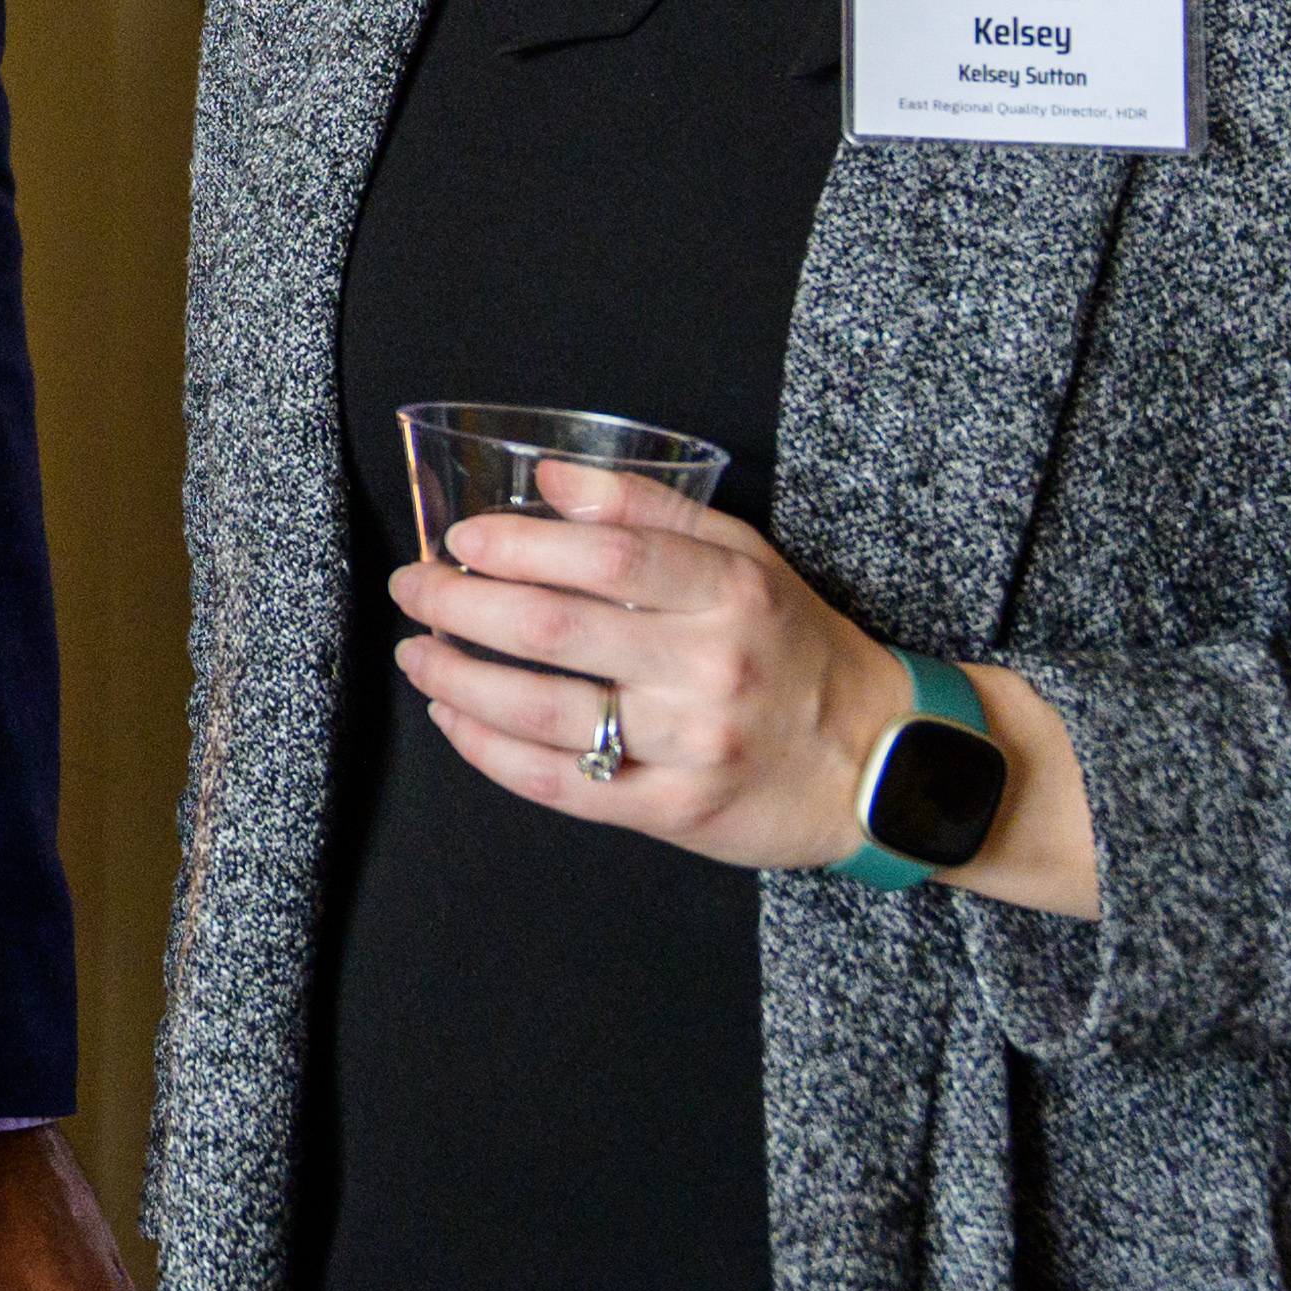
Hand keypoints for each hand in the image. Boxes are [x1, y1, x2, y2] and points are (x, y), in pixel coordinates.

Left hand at [391, 461, 893, 867]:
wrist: (877, 761)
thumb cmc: (795, 645)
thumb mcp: (746, 557)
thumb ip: (648, 510)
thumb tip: (549, 477)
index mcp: (730, 592)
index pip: (606, 555)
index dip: (517, 543)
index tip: (461, 538)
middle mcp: (709, 667)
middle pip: (553, 628)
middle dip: (459, 604)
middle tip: (413, 589)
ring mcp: (691, 747)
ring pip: (542, 711)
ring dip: (457, 679)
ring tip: (418, 655)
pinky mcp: (675, 813)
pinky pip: (559, 784)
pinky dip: (489, 751)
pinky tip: (454, 720)